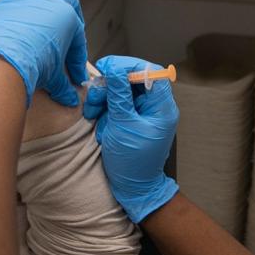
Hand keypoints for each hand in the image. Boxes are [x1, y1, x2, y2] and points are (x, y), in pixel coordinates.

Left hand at [0, 0, 87, 106]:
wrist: (0, 57)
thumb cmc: (33, 63)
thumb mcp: (52, 76)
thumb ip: (62, 85)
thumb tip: (70, 99)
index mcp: (66, 15)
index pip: (77, 38)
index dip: (76, 59)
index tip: (74, 75)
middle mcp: (48, 1)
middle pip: (67, 1)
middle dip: (70, 16)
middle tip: (66, 35)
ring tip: (42, 17)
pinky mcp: (3, 3)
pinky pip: (14, 4)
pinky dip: (18, 15)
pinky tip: (15, 32)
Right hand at [82, 55, 179, 222]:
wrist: (133, 189)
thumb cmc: (133, 161)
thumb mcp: (123, 125)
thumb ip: (119, 95)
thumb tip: (114, 69)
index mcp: (162, 106)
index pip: (150, 72)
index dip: (128, 65)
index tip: (106, 67)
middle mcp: (154, 107)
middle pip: (132, 80)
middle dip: (110, 86)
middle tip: (94, 94)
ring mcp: (142, 114)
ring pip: (120, 92)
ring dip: (103, 100)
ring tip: (93, 113)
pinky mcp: (130, 121)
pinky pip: (116, 107)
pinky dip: (104, 112)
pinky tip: (101, 126)